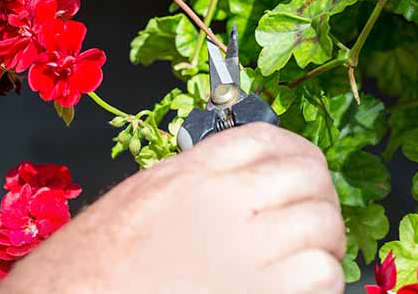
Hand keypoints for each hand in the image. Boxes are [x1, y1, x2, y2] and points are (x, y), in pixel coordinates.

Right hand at [0, 123, 345, 293]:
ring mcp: (244, 247)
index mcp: (190, 173)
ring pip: (320, 222)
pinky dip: (322, 277)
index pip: (265, 138)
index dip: (295, 152)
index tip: (301, 168)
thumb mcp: (138, 199)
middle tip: (315, 216)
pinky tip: (302, 285)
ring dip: (324, 239)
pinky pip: (319, 273)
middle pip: (304, 175)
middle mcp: (222, 201)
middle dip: (319, 194)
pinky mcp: (260, 291)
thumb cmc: (93, 262)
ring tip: (313, 255)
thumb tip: (233, 181)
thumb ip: (190, 183)